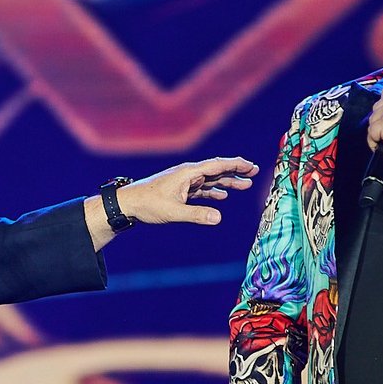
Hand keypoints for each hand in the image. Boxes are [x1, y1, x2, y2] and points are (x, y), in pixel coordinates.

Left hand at [84, 156, 257, 249]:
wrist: (127, 204)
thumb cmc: (148, 205)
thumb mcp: (173, 212)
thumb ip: (196, 215)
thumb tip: (218, 218)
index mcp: (188, 173)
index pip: (216, 165)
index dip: (235, 165)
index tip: (251, 166)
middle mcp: (187, 174)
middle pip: (216, 170)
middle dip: (235, 171)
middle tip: (254, 172)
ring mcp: (183, 182)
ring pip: (210, 180)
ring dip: (227, 183)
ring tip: (244, 186)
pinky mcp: (180, 190)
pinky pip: (201, 189)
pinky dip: (213, 192)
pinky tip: (222, 196)